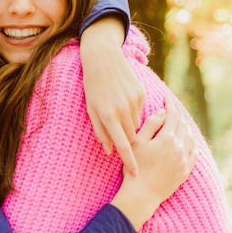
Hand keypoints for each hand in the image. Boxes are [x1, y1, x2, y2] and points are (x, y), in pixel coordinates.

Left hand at [80, 18, 144, 175]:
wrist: (103, 58)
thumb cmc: (92, 85)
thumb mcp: (91, 108)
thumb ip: (100, 131)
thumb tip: (108, 151)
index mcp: (107, 116)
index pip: (123, 145)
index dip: (130, 161)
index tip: (136, 174)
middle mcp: (122, 110)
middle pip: (132, 136)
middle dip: (128, 140)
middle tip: (122, 136)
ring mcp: (133, 101)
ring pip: (137, 123)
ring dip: (130, 124)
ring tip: (118, 111)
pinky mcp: (140, 93)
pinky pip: (140, 110)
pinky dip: (133, 111)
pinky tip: (123, 99)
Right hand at [111, 96, 197, 229]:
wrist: (142, 194)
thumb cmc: (135, 167)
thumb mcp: (137, 143)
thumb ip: (150, 125)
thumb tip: (162, 112)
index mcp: (166, 139)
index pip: (172, 116)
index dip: (170, 105)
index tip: (167, 98)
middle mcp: (179, 148)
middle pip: (183, 125)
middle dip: (178, 113)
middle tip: (173, 107)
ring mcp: (184, 160)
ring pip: (190, 138)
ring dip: (185, 127)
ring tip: (180, 121)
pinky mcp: (185, 171)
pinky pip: (194, 153)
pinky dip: (192, 143)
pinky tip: (188, 141)